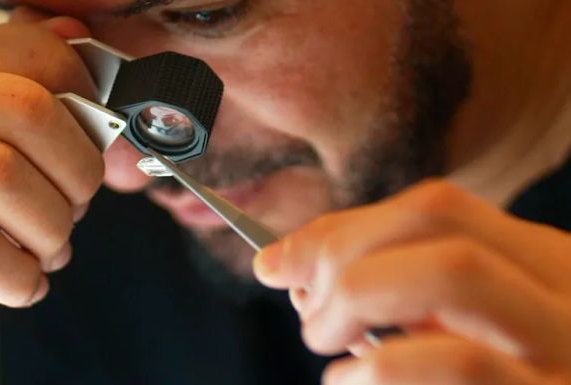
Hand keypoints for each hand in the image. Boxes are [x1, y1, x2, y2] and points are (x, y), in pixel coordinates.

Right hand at [0, 8, 102, 383]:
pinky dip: (23, 279)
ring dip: (53, 229)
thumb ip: (24, 83)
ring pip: (4, 178)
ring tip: (51, 248)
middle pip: (28, 112)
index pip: (38, 55)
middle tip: (79, 203)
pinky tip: (24, 281)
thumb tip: (74, 33)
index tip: (98, 142)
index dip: (89, 105)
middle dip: (78, 171)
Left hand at [254, 180, 570, 383]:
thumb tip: (288, 266)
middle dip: (342, 252)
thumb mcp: (450, 332)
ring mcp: (565, 352)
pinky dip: (378, 366)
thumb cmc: (483, 380)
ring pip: (454, 270)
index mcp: (541, 267)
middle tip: (301, 304)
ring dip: (356, 294)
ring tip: (320, 336)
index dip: (342, 227)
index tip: (280, 260)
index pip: (435, 207)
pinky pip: (460, 362)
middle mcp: (563, 296)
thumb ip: (393, 293)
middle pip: (437, 221)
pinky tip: (345, 380)